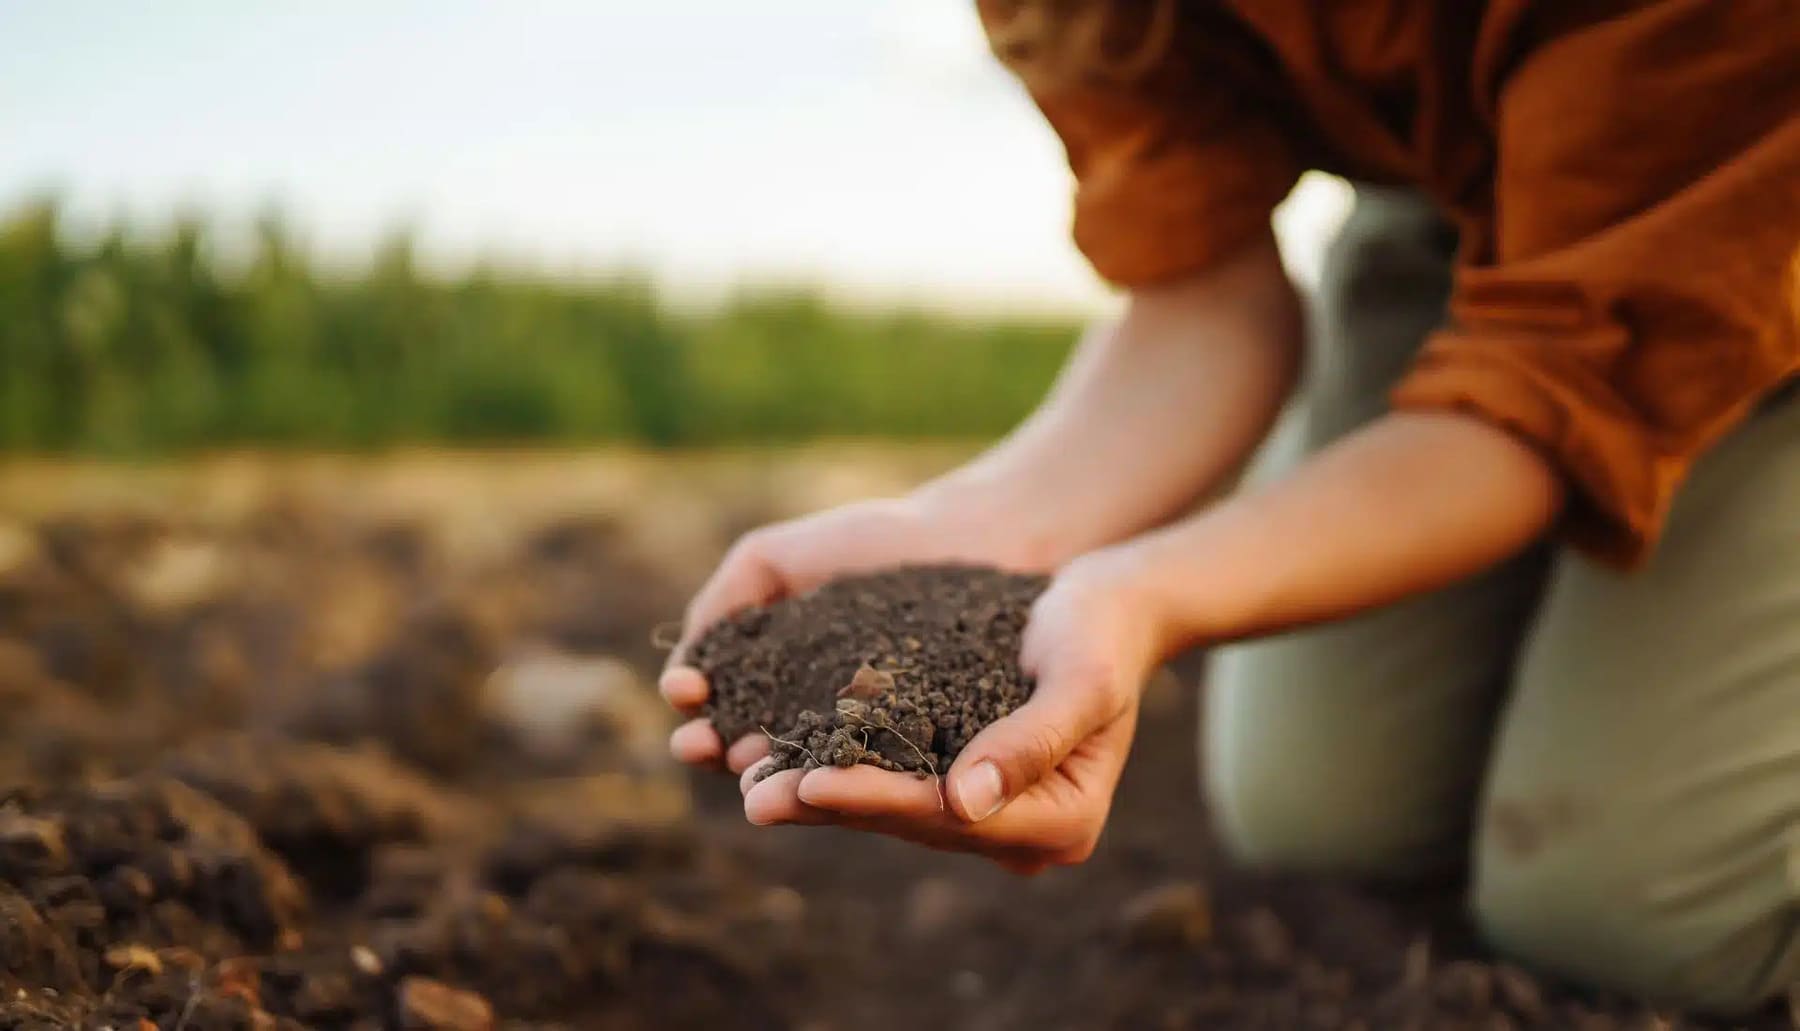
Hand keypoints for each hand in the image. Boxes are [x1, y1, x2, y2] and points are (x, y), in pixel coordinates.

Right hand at [661, 491, 1041, 772]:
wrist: (975, 538)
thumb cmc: (875, 543)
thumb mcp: (774, 558)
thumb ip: (724, 601)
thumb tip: (683, 671)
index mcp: (776, 679)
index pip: (720, 708)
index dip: (697, 709)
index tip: (686, 695)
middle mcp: (815, 718)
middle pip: (752, 748)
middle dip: (718, 749)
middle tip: (700, 745)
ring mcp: (866, 740)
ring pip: (805, 769)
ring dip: (768, 774)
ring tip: (747, 767)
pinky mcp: (919, 754)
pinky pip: (875, 770)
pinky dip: (842, 777)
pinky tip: (816, 770)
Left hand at [739, 550, 1164, 873]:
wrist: (1109, 607)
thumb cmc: (1102, 632)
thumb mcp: (1080, 678)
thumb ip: (1030, 740)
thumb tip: (965, 802)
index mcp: (1063, 822)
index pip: (950, 817)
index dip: (877, 799)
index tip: (811, 782)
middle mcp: (1023, 832)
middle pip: (913, 823)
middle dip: (831, 805)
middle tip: (754, 795)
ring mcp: (990, 813)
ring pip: (893, 809)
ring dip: (820, 795)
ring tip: (749, 781)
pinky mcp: (962, 782)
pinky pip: (892, 781)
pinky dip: (839, 767)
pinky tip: (780, 755)